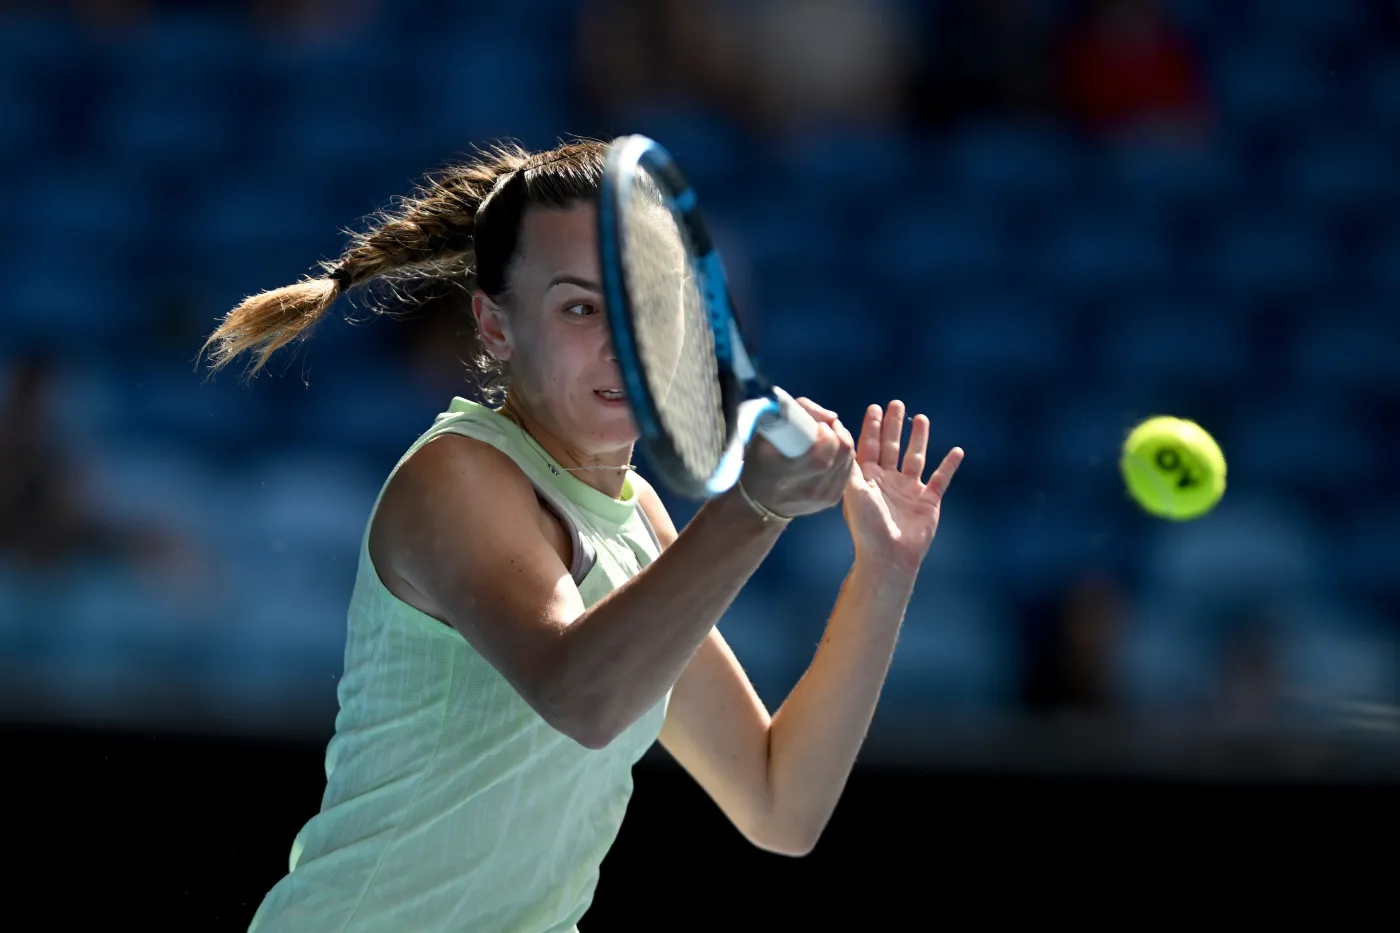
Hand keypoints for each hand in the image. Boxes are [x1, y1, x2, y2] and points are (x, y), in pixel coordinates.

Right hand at [738, 398, 853, 518]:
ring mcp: (821, 498)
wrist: (759, 501)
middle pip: (841, 454)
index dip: (826, 432)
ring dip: (842, 443)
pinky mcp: (831, 500)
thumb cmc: (760, 461)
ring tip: (827, 438)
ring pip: (848, 461)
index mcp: (785, 474)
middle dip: (838, 433)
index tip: (817, 425)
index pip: (822, 452)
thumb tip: (832, 418)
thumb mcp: (766, 432)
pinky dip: (844, 457)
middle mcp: (806, 490)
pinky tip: (832, 453)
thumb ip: (798, 412)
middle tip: (825, 427)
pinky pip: (849, 471)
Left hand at [842, 401, 962, 572]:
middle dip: (894, 426)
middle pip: (892, 447)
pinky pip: (941, 479)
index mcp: (868, 479)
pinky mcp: (928, 501)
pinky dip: (949, 465)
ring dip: (919, 438)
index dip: (872, 427)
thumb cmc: (866, 525)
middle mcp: (888, 482)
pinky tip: (957, 451)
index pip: (870, 446)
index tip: (875, 407)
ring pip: (915, 457)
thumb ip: (849, 461)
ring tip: (921, 418)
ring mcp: (909, 491)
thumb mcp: (853, 489)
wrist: (888, 555)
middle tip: (897, 404)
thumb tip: (837, 431)